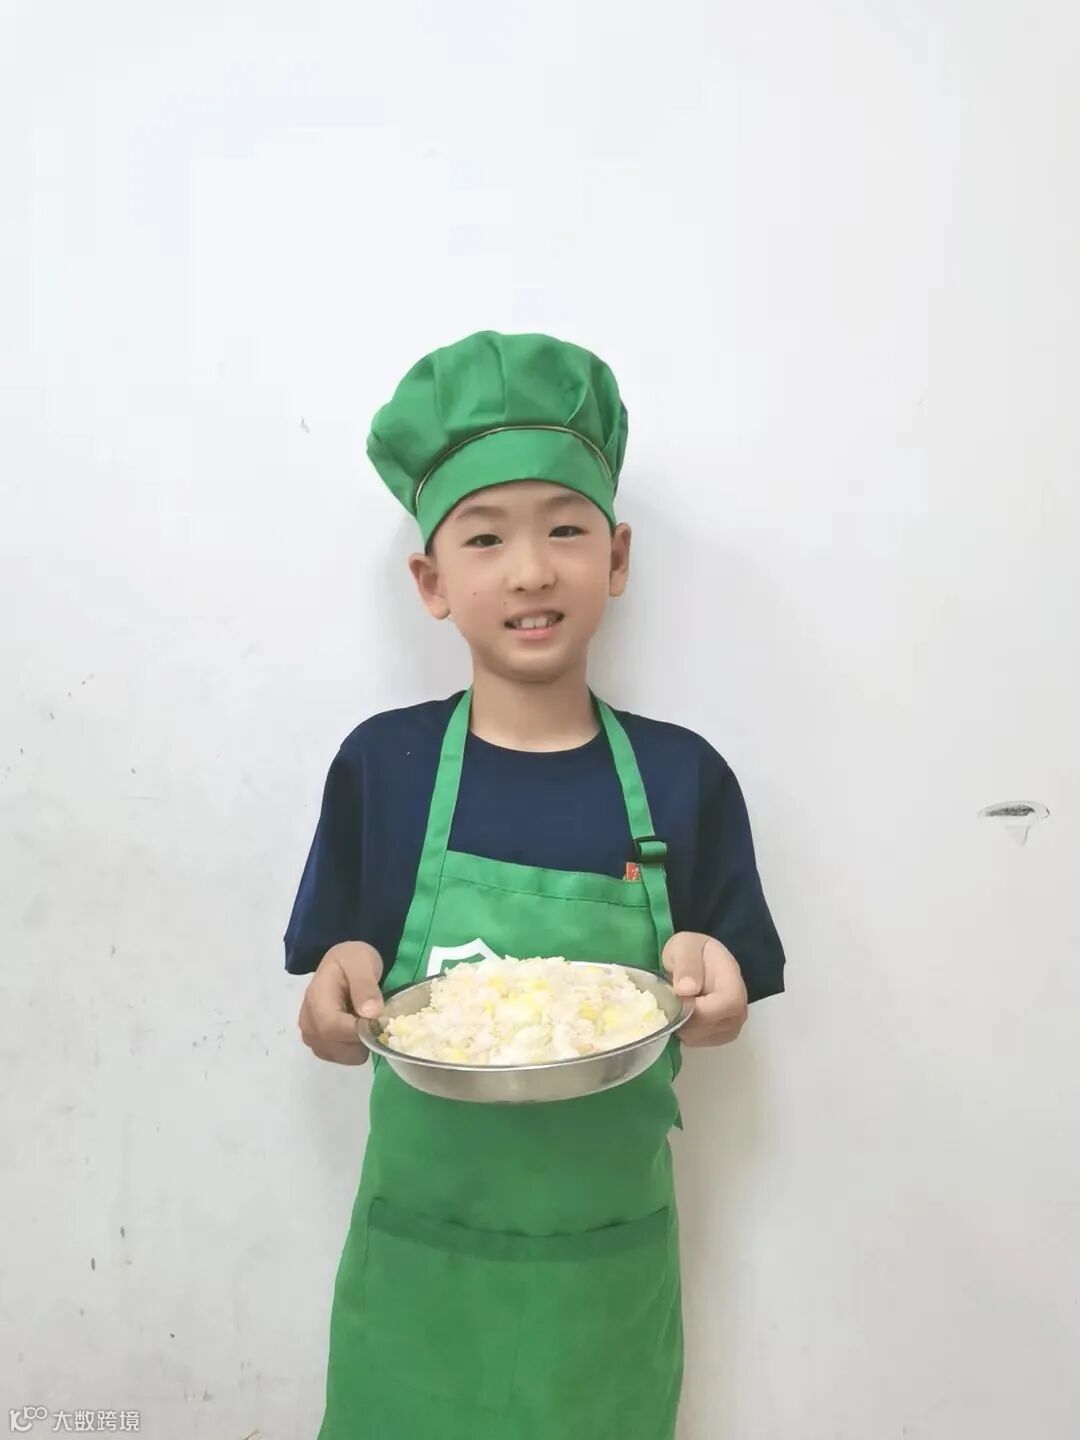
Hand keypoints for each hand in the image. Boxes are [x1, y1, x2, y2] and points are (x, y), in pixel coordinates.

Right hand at [298, 941, 384, 1064]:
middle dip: (361, 1039)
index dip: (358, 1031)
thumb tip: (371, 1014)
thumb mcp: (363, 963)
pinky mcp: (317, 1043)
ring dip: (358, 1045)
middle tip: (374, 1020)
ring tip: (363, 1021)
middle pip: (335, 1045)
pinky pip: (339, 1057)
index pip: (332, 1027)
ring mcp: (310, 1034)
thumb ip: (366, 987)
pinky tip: (357, 1030)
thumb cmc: (352, 960)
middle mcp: (308, 1020)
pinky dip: (353, 1049)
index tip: (378, 1023)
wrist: (341, 963)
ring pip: (339, 1055)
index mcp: (316, 998)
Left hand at [662, 932, 747, 1046]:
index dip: (701, 1008)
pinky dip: (683, 1031)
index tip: (680, 998)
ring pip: (703, 1037)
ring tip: (676, 1003)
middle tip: (670, 999)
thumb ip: (686, 964)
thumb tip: (686, 990)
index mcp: (733, 980)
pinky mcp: (720, 1036)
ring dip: (682, 1024)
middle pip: (714, 1025)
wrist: (697, 961)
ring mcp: (732, 1025)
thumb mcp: (685, 946)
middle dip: (685, 1016)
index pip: (728, 1003)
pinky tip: (681, 1014)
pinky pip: (698, 1042)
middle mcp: (739, 1007)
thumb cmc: (691, 951)